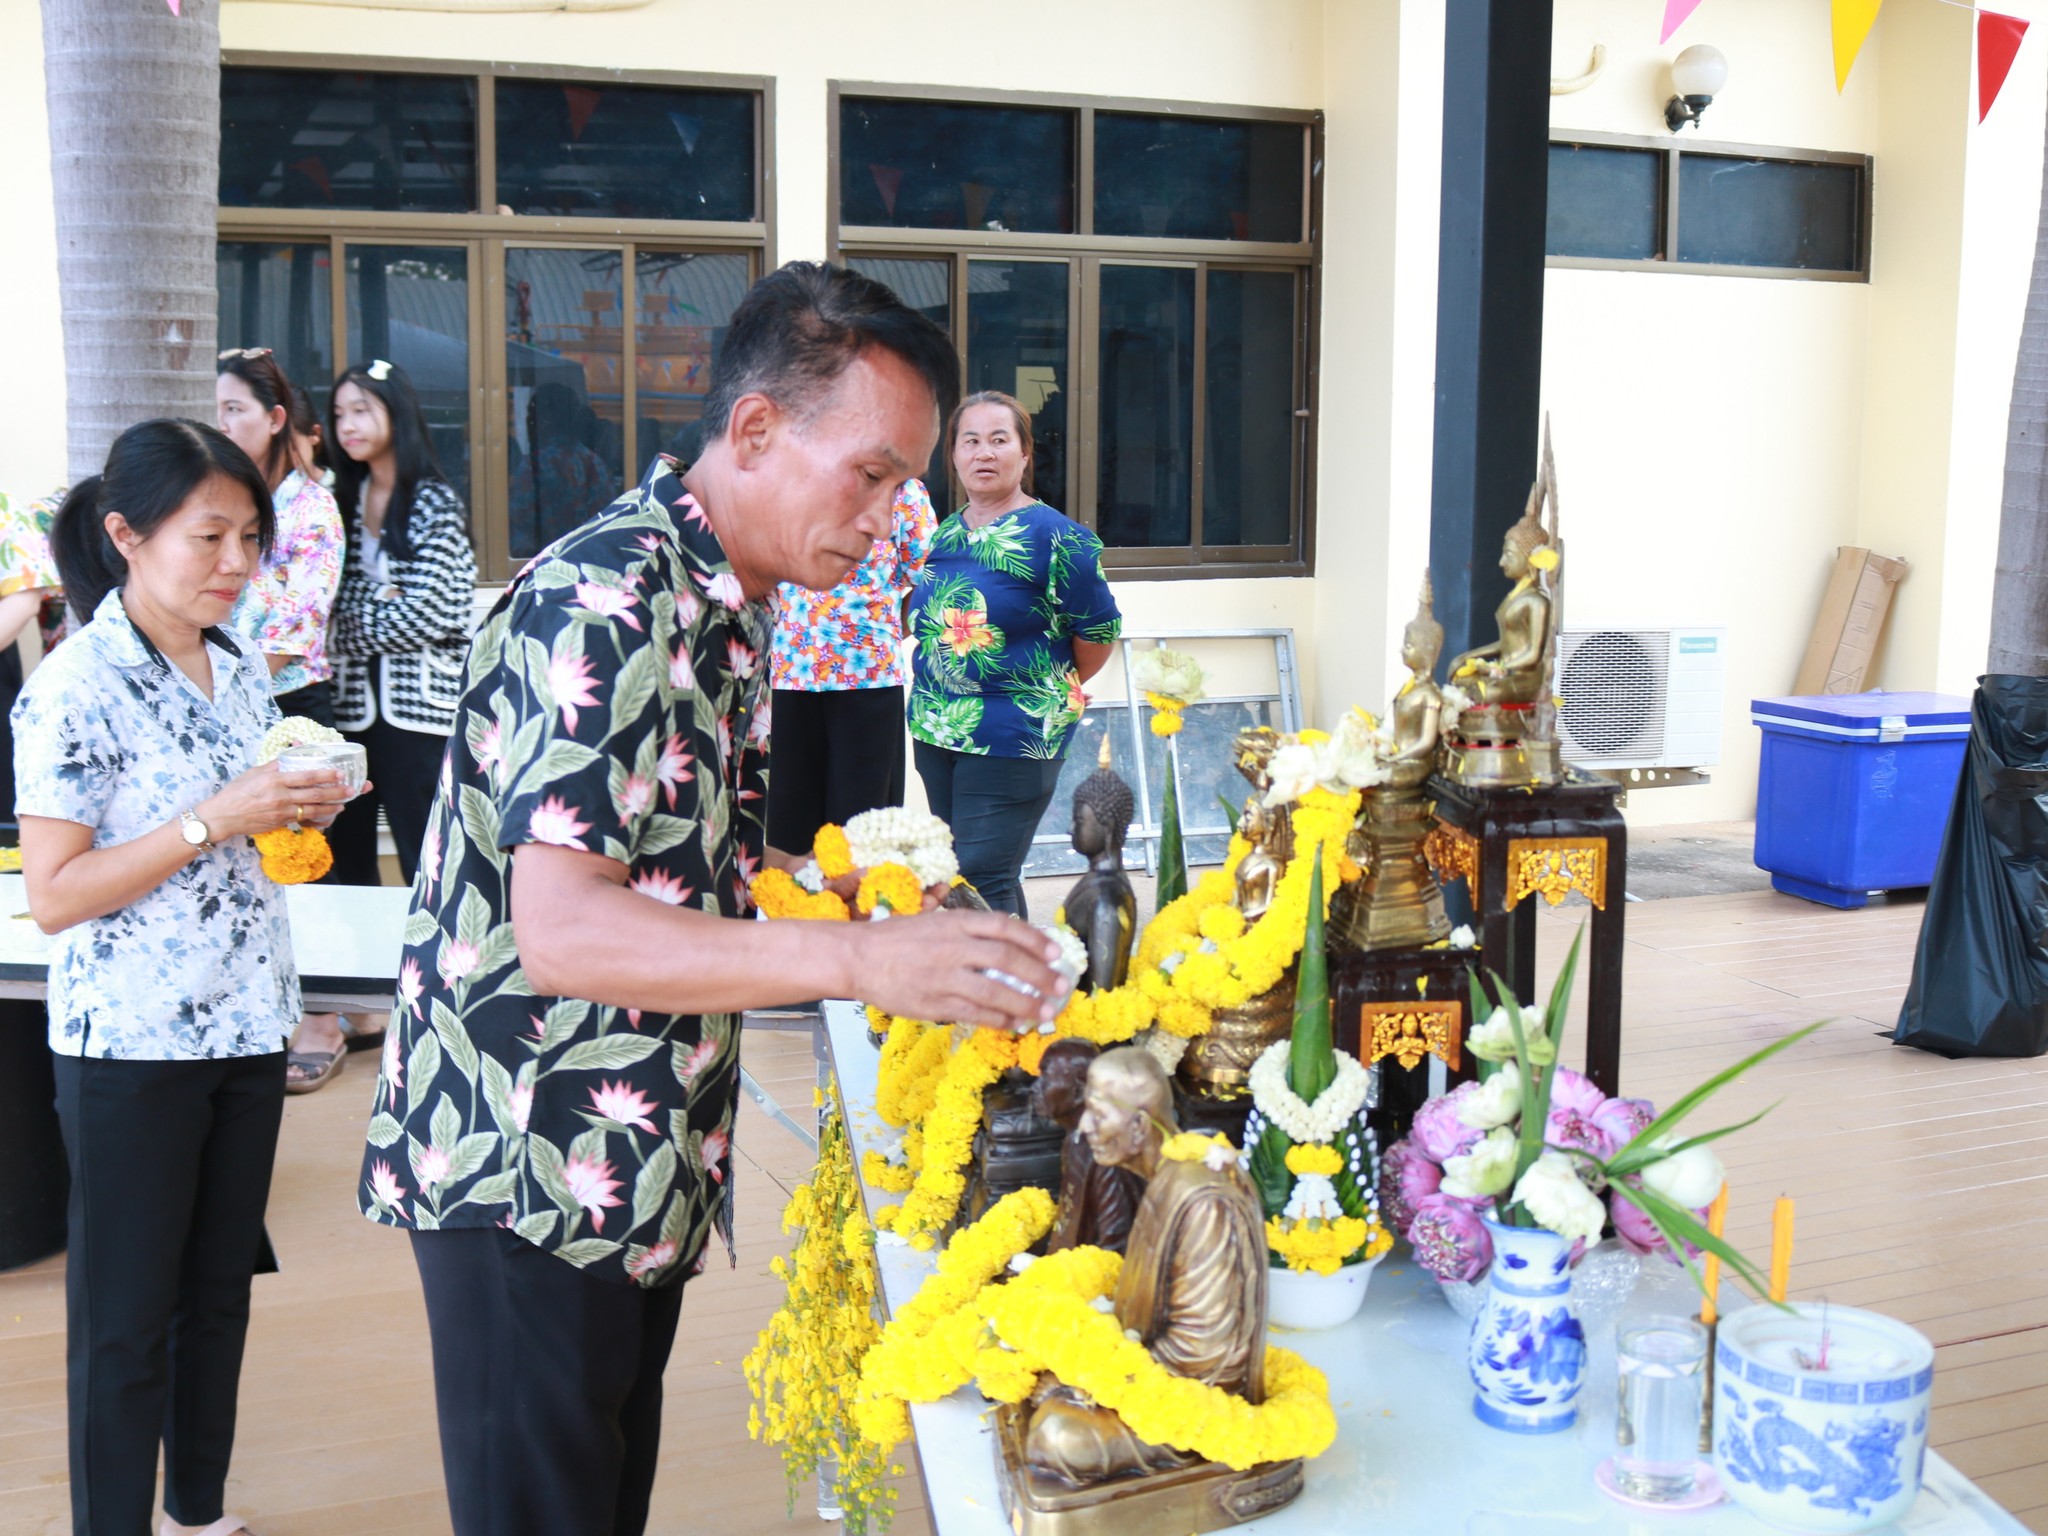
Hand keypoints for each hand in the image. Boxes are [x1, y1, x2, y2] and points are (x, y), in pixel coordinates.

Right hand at [196, 761, 358, 840]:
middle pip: (313, 794)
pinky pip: (303, 820)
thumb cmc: (236, 792)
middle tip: (350, 790)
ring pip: (312, 810)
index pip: (305, 777)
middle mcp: (280, 797)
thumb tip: (289, 756)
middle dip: (335, 792)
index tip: (339, 773)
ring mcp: (281, 812)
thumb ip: (274, 766)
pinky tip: (326, 815)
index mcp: (274, 780)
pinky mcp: (280, 823)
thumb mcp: (254, 773)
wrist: (223, 816)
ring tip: (342, 804)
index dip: (325, 775)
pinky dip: (317, 818)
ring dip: (330, 807)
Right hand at [851, 909, 1067, 1029]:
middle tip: (1059, 986)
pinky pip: (975, 1013)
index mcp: (955, 922)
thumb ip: (966, 929)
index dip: (1034, 940)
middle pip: (1008, 960)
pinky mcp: (935, 1002)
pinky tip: (1013, 1025)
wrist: (858, 957)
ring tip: (1044, 1012)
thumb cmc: (895, 938)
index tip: (1055, 952)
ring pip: (996, 991)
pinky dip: (999, 1020)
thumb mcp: (933, 920)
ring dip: (1025, 1003)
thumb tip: (1006, 940)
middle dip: (1040, 975)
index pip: (1005, 927)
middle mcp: (954, 946)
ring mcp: (945, 976)